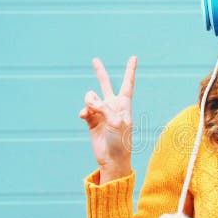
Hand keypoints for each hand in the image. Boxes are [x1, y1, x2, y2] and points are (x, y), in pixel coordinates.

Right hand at [78, 56, 136, 173]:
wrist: (112, 159)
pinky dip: (83, 111)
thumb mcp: (117, 122)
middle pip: (106, 84)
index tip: (133, 57)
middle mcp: (112, 106)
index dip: (130, 70)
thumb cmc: (121, 141)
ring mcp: (101, 113)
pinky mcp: (92, 121)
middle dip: (100, 72)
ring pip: (90, 97)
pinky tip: (84, 116)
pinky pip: (84, 110)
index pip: (127, 84)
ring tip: (91, 111)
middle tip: (95, 60)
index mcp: (124, 104)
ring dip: (89, 101)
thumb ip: (104, 108)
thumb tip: (89, 101)